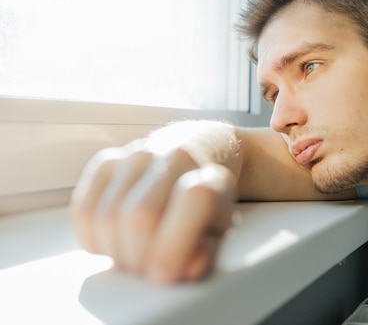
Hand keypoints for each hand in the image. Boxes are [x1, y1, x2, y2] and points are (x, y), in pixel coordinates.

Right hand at [70, 140, 236, 283]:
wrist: (195, 157)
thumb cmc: (205, 206)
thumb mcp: (219, 233)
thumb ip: (206, 252)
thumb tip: (186, 269)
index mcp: (211, 175)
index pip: (194, 199)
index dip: (174, 245)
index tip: (162, 277)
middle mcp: (172, 157)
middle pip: (139, 217)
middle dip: (138, 258)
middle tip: (146, 272)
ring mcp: (135, 156)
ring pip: (106, 217)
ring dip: (115, 252)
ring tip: (134, 257)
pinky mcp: (105, 162)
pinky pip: (82, 211)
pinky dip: (94, 239)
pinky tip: (115, 243)